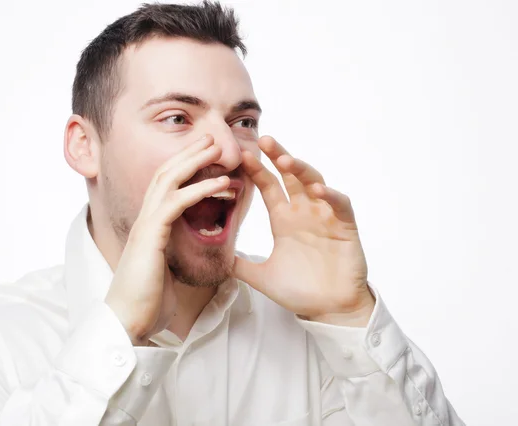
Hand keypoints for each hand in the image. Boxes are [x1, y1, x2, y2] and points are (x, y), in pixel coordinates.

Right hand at [104, 135, 229, 343]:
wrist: (127, 324)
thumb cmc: (148, 303)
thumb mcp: (166, 271)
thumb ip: (175, 256)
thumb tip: (191, 255)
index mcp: (150, 226)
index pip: (166, 185)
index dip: (185, 167)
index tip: (206, 155)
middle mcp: (145, 220)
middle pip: (166, 173)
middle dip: (189, 152)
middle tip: (212, 138)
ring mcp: (146, 226)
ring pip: (168, 180)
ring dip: (194, 160)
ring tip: (217, 147)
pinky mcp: (150, 236)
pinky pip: (176, 204)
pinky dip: (200, 189)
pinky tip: (221, 184)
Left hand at [234, 136, 373, 326]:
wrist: (329, 310)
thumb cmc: (300, 291)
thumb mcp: (262, 276)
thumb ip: (240, 264)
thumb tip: (215, 256)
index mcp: (284, 219)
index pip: (269, 187)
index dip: (257, 170)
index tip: (241, 156)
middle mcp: (304, 212)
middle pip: (290, 176)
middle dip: (279, 156)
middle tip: (263, 140)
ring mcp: (325, 217)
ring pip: (315, 182)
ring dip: (302, 170)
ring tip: (286, 161)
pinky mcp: (345, 227)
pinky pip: (340, 205)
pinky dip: (331, 196)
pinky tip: (317, 190)